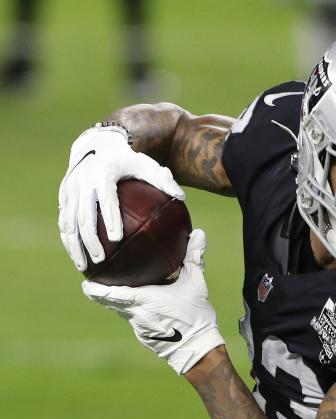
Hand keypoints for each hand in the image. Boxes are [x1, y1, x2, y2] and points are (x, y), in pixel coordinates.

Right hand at [58, 124, 184, 270]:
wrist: (96, 145)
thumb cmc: (127, 159)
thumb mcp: (146, 164)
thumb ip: (163, 180)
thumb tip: (182, 197)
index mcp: (103, 173)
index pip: (107, 199)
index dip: (110, 218)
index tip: (117, 239)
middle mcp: (82, 181)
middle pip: (84, 215)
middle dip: (90, 240)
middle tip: (100, 259)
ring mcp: (70, 189)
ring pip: (69, 222)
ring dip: (74, 245)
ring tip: (84, 267)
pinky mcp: (64, 195)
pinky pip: (64, 221)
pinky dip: (68, 240)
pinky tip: (78, 257)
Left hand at [82, 229, 224, 374]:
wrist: (198, 349)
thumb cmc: (196, 316)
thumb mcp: (197, 284)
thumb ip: (194, 257)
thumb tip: (199, 233)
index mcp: (144, 300)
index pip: (111, 293)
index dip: (96, 289)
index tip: (85, 282)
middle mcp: (136, 314)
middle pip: (110, 303)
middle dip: (100, 293)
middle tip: (92, 282)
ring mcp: (139, 328)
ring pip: (122, 312)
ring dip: (115, 302)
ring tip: (110, 291)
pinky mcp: (144, 337)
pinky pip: (134, 321)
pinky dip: (132, 312)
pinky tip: (138, 308)